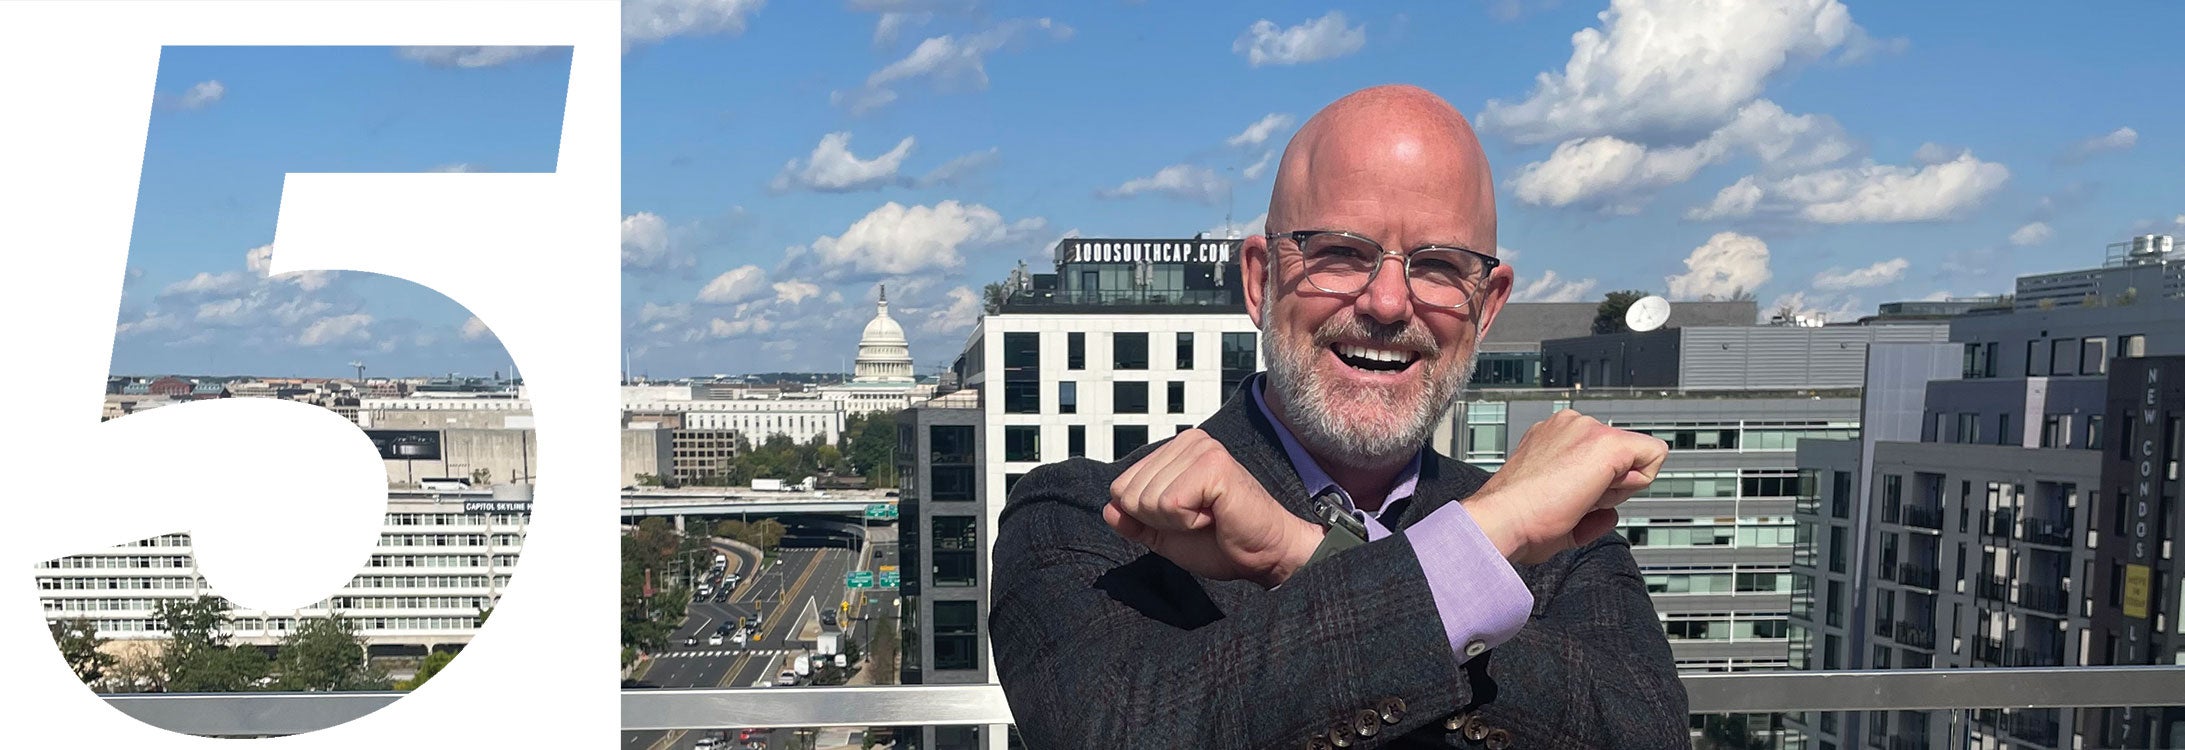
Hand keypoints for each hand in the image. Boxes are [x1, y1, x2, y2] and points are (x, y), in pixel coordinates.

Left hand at [1105, 430, 1324, 587]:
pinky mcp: (1213, 465)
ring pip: (1147, 500)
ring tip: (1210, 516)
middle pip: (1130, 494)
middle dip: (1160, 521)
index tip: (1186, 518)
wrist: (1266, 555)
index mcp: (1173, 451)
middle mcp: (1186, 441)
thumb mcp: (1165, 535)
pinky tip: (1215, 514)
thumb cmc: (1223, 541)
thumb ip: (1135, 522)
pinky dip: (1188, 522)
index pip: (1120, 488)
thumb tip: (1108, 508)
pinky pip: (1169, 504)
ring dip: (1176, 522)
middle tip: (1200, 519)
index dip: (1147, 518)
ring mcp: (1201, 449)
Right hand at [1462, 408, 1666, 564]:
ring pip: (1635, 457)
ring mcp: (1587, 429)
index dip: (1596, 489)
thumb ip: (1583, 506)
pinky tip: (1597, 495)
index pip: (1599, 459)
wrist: (1504, 519)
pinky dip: (1636, 483)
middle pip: (1621, 456)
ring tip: (1577, 499)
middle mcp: (1570, 425)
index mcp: (1551, 437)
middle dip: (1608, 486)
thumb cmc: (1517, 520)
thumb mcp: (1552, 507)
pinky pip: (1654, 455)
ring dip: (1616, 488)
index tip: (1569, 500)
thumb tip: (1608, 514)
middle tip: (1572, 502)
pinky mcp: (1607, 442)